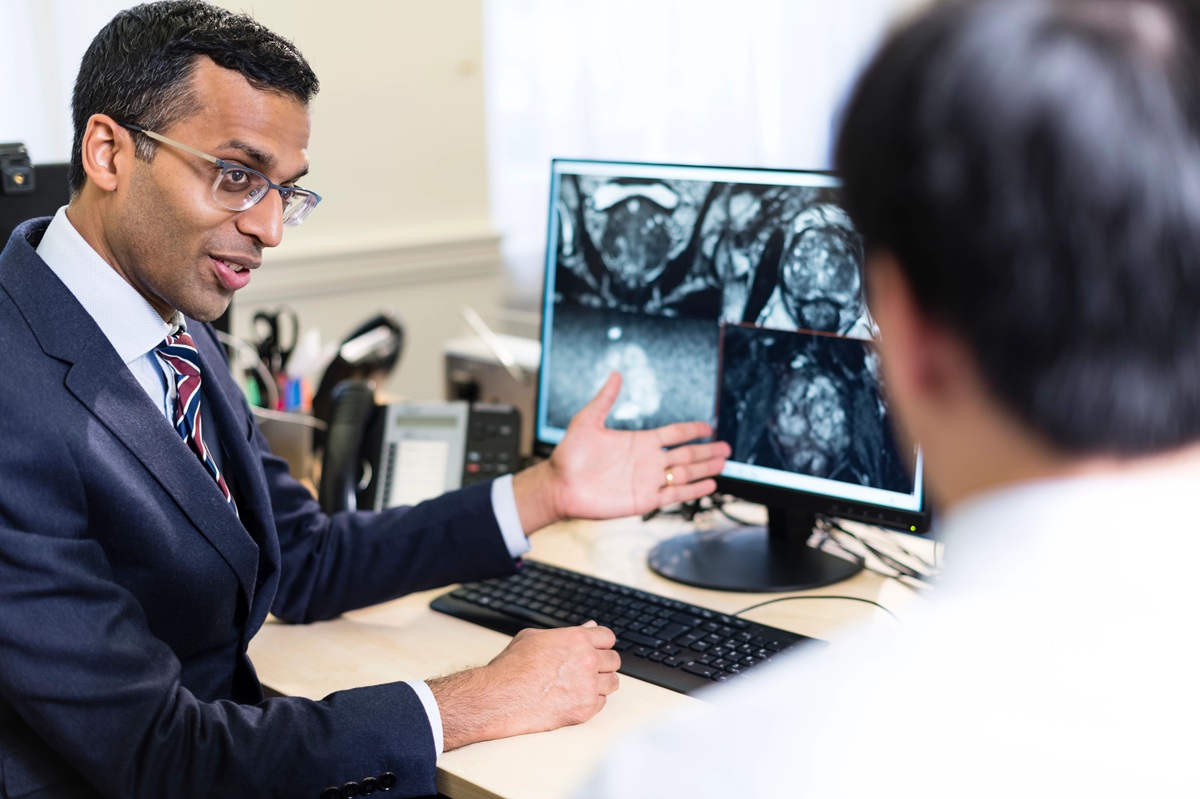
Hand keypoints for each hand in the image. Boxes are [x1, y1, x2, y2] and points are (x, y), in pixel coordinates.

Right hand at [428, 621, 619, 749]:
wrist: (500, 697)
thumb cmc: (511, 667)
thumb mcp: (534, 636)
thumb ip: (566, 632)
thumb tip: (588, 627)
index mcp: (577, 639)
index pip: (608, 637)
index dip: (600, 643)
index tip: (595, 649)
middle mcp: (587, 661)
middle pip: (614, 660)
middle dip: (603, 663)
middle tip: (588, 668)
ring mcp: (589, 686)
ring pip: (613, 683)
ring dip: (601, 683)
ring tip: (583, 684)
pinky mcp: (585, 709)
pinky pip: (602, 703)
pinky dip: (592, 701)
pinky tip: (576, 698)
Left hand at [513, 372, 730, 531]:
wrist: (559, 486)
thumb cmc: (569, 455)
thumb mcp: (587, 421)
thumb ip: (605, 399)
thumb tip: (616, 374)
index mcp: (638, 442)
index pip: (673, 434)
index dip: (692, 430)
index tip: (708, 427)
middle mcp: (647, 461)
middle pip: (685, 455)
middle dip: (706, 451)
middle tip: (726, 448)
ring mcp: (647, 481)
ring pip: (684, 474)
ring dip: (705, 469)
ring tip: (723, 464)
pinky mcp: (643, 500)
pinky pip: (674, 495)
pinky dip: (693, 490)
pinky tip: (709, 485)